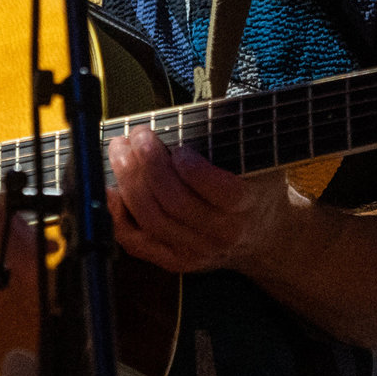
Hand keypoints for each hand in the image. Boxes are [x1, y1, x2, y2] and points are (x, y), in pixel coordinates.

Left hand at [105, 127, 298, 273]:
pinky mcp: (175, 261)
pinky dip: (119, 216)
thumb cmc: (256, 187)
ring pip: (153, 220)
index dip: (195, 170)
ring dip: (130, 182)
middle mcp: (222, 233)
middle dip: (149, 165)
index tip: (179, 148)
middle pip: (177, 203)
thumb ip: (233, 139)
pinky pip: (138, 243)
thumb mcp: (259, 159)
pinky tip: (112, 189)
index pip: (222, 192)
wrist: (264, 236)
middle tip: (138, 136)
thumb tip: (191, 114)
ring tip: (121, 152)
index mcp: (247, 205)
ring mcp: (197, 251)